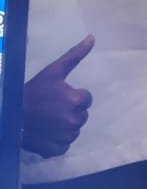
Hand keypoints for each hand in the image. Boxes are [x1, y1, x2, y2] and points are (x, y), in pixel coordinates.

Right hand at [23, 35, 94, 157]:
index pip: (87, 98)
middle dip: (71, 110)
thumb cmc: (33, 91)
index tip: (59, 95)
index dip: (74, 95)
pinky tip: (47, 131)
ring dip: (66, 125)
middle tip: (53, 106)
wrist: (11, 115)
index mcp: (75, 101)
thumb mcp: (53, 71)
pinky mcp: (56, 150)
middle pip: (82, 114)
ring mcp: (65, 137)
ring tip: (49, 118)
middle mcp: (74, 120)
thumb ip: (75, 55)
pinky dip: (58, 139)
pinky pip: (64, 144)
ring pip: (74, 130)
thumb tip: (92, 38)